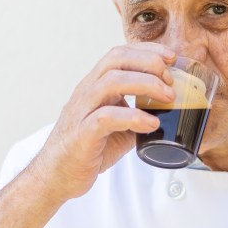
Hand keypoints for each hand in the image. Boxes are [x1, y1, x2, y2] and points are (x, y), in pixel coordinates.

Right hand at [32, 43, 176, 203]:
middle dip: (149, 62)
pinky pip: (106, 117)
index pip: (119, 53)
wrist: (56, 176)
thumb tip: (168, 113)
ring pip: (111, 82)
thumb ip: (137, 115)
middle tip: (171, 79)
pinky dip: (133, 117)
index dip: (147, 50)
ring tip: (168, 98)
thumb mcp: (118, 126)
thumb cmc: (87, 149)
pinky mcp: (82, 134)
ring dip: (146, 85)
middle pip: (116, 59)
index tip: (171, 56)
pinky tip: (151, 124)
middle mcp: (86, 92)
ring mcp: (82, 111)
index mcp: (94, 86)